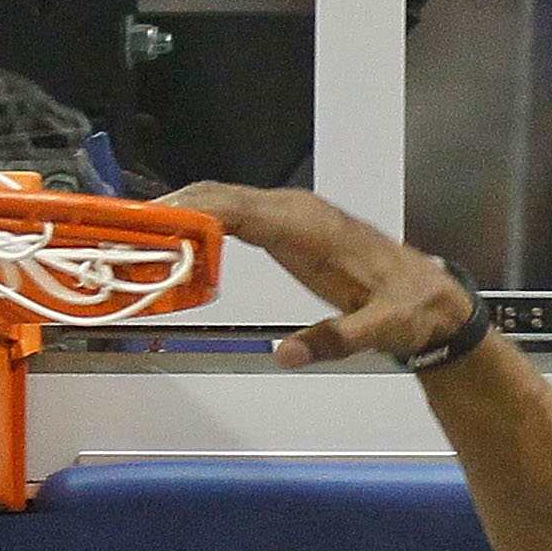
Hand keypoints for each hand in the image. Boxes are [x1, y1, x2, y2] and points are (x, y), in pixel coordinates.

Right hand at [163, 183, 476, 369]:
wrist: (430, 297)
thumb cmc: (409, 308)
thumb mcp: (383, 328)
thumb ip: (337, 339)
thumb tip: (285, 353)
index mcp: (311, 226)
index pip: (239, 208)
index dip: (193, 209)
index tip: (151, 220)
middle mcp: (295, 212)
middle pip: (219, 197)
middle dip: (171, 208)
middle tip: (121, 228)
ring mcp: (289, 218)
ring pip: (222, 203)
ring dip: (179, 215)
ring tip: (133, 234)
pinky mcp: (286, 231)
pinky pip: (234, 218)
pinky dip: (200, 225)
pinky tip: (174, 243)